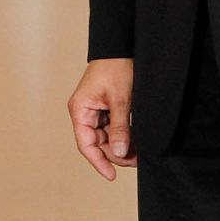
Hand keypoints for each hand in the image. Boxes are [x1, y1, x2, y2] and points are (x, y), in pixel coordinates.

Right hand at [68, 58, 136, 179]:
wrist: (121, 45)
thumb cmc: (116, 66)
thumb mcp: (120, 99)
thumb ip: (119, 127)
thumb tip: (118, 152)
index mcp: (80, 110)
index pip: (86, 144)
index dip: (98, 162)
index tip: (111, 175)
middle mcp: (85, 112)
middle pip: (97, 143)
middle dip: (115, 154)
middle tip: (136, 160)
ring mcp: (95, 110)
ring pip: (106, 137)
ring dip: (121, 145)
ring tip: (139, 152)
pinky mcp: (105, 107)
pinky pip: (112, 127)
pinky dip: (123, 135)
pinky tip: (136, 141)